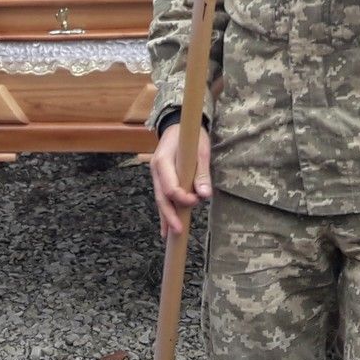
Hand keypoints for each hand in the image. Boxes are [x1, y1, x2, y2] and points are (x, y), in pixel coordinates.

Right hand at [148, 121, 210, 238]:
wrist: (177, 125)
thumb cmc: (190, 135)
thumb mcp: (200, 149)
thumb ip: (202, 173)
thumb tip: (204, 195)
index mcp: (163, 160)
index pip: (169, 186)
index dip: (182, 197)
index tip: (196, 200)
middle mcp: (156, 169)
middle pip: (161, 197)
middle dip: (169, 215)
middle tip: (179, 230)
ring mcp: (156, 175)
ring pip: (160, 199)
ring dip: (166, 217)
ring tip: (171, 235)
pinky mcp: (160, 179)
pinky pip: (162, 197)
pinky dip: (165, 212)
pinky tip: (165, 229)